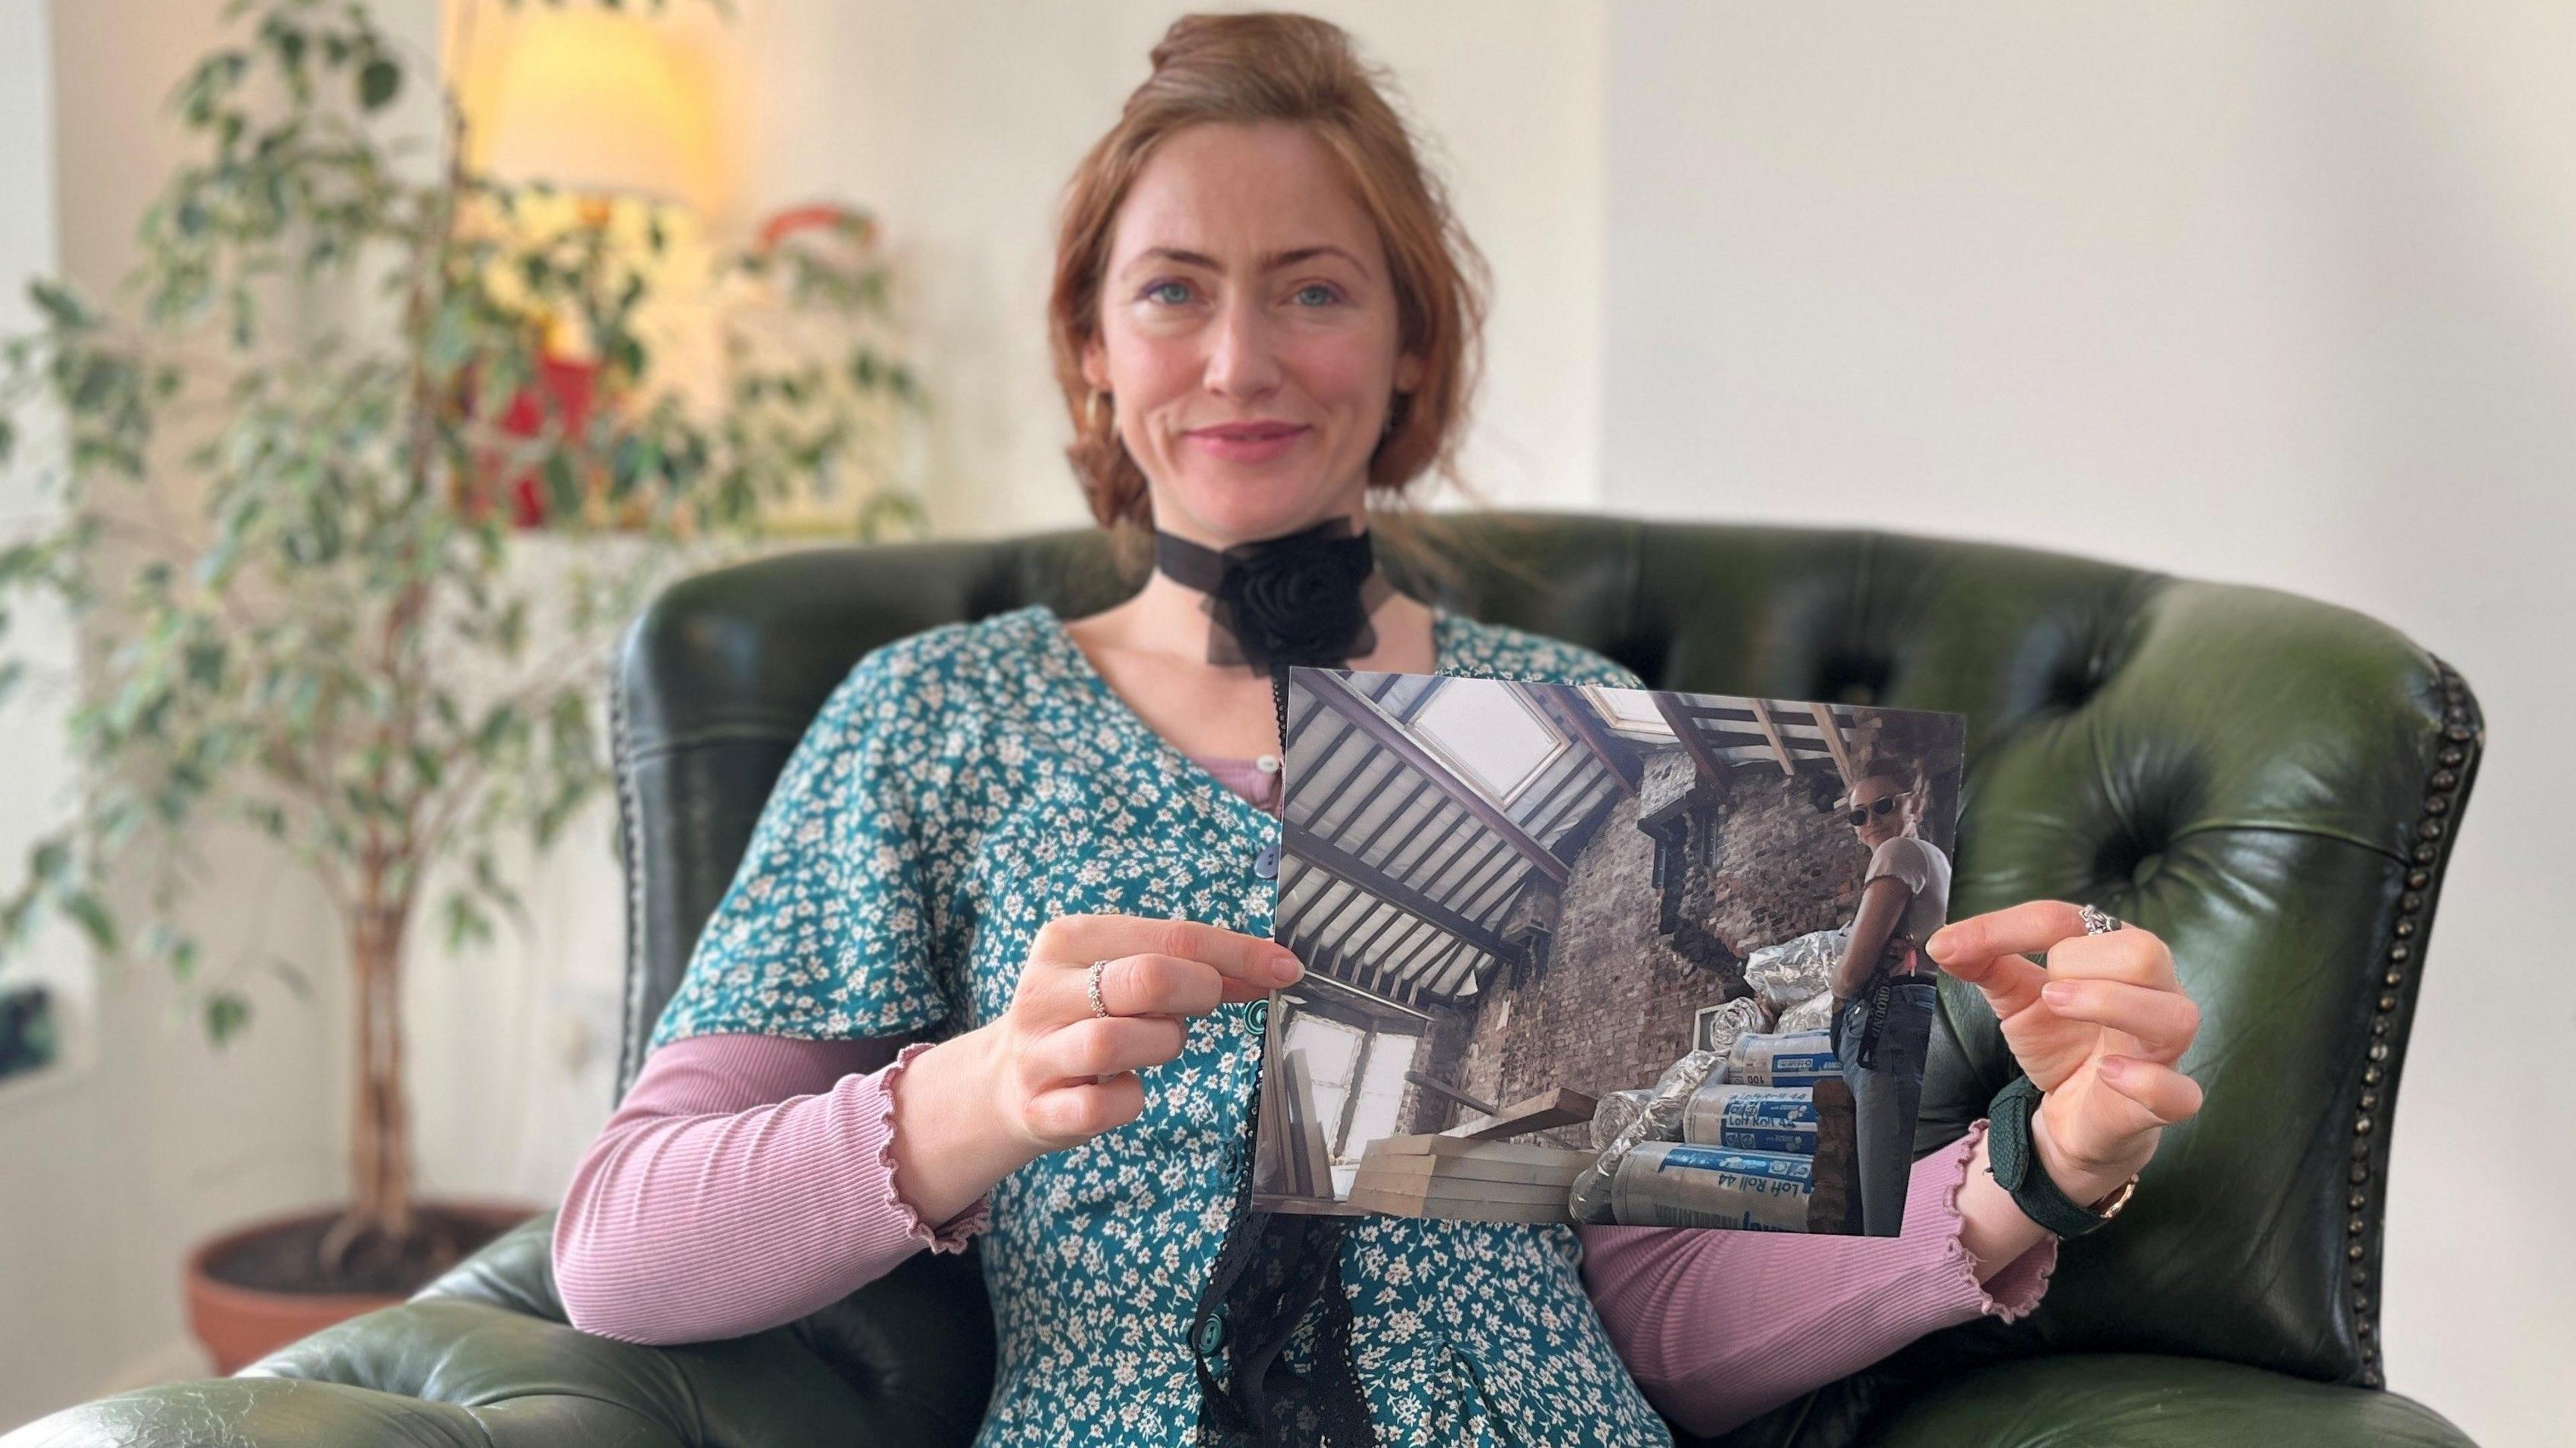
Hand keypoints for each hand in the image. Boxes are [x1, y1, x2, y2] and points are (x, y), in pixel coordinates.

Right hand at [982, 914, 1300, 1151]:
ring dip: (1162, 1045)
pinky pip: (1104, 1106)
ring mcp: (1037, 1051)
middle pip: (1149, 979)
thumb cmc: (1085, 1019)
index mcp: (1068, 940)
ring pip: (1118, 1041)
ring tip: (1157, 1044)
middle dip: (1200, 992)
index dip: (1239, 953)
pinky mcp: (1038, 1108)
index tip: (1287, 968)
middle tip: (1207, 1003)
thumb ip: (1190, 967)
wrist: (1002, 1084)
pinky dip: (1130, 1101)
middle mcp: (1045, 989)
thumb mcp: (1124, 976)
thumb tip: (1272, 967)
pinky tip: (1125, 1089)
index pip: (1172, 935)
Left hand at [1927, 901, 2202, 1206]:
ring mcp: (2162, 1050)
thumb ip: (1984, 964)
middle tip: (2044, 990)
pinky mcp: (2164, 1103)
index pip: (2071, 920)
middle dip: (2086, 961)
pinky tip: (2108, 1073)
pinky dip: (2146, 1080)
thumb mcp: (2015, 998)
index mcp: (2113, 956)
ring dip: (2112, 1004)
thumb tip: (1943, 941)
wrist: (2072, 1118)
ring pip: (2174, 1015)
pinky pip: (2181, 1093)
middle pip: (2146, 951)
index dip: (2009, 927)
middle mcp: (2151, 995)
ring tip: (2058, 1007)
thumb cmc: (2059, 1044)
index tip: (1952, 945)